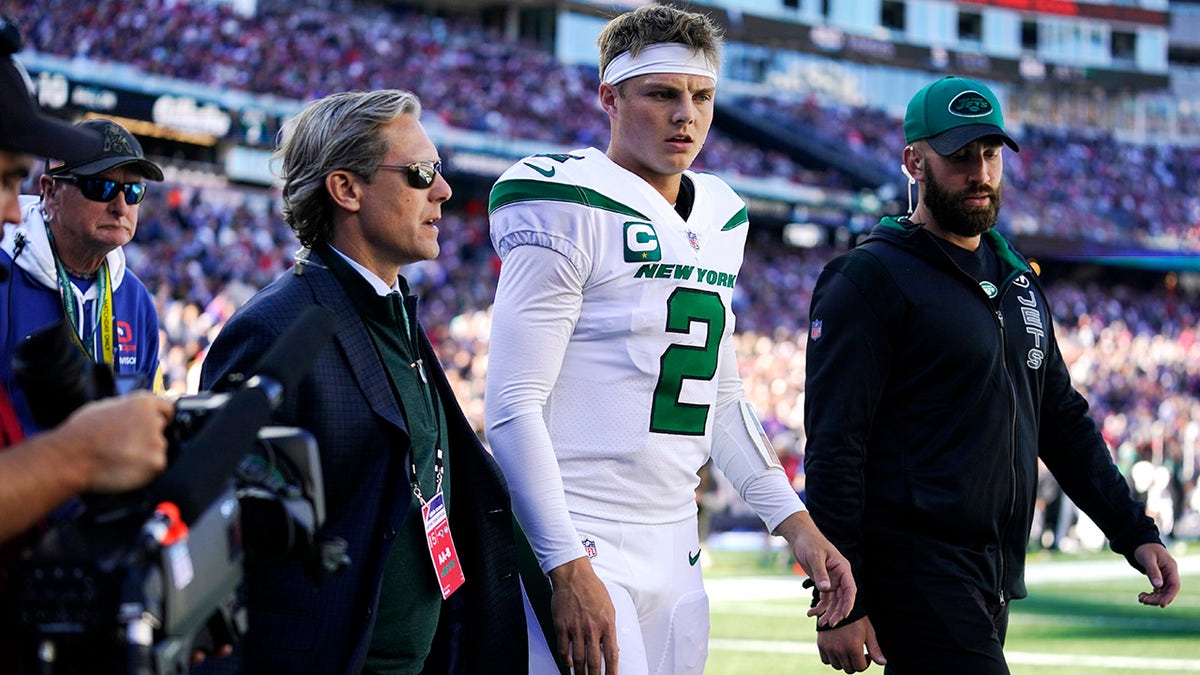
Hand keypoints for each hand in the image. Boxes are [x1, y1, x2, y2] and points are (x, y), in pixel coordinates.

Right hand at [63, 392, 171, 492]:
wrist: (71, 457)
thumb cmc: (81, 433)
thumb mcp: (106, 406)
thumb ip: (129, 407)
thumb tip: (138, 409)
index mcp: (143, 403)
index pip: (168, 408)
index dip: (160, 418)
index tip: (152, 427)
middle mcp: (154, 420)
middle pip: (162, 430)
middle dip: (148, 438)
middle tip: (126, 445)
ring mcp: (156, 442)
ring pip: (158, 449)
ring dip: (146, 454)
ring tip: (121, 457)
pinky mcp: (155, 463)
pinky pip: (156, 466)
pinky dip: (145, 470)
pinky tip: (125, 467)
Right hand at [547, 557, 618, 673]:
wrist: (573, 575)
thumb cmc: (592, 588)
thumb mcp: (610, 608)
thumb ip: (610, 628)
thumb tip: (613, 647)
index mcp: (606, 624)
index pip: (612, 655)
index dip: (612, 671)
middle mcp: (592, 629)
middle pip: (594, 661)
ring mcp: (575, 628)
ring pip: (578, 659)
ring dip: (581, 672)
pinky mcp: (561, 626)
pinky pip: (563, 649)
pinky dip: (566, 659)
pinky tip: (569, 663)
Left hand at [775, 511, 856, 626]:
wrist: (800, 536)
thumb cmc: (810, 542)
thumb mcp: (815, 556)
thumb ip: (820, 573)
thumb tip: (826, 589)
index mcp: (843, 569)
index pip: (850, 589)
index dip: (848, 603)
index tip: (844, 615)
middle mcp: (840, 576)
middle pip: (842, 598)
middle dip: (838, 612)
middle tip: (830, 623)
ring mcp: (832, 580)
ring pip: (833, 601)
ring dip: (828, 612)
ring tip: (820, 622)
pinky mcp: (823, 582)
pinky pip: (823, 598)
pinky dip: (819, 606)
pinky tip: (811, 613)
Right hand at [817, 616, 885, 672]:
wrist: (838, 606)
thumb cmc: (857, 619)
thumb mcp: (868, 632)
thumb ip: (875, 649)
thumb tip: (883, 663)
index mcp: (853, 647)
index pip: (860, 668)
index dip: (866, 663)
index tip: (865, 654)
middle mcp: (840, 650)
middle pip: (849, 669)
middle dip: (855, 663)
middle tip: (856, 652)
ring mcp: (829, 648)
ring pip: (837, 666)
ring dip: (843, 662)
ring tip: (847, 651)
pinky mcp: (821, 645)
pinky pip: (826, 660)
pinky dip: (831, 658)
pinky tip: (837, 650)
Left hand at [1133, 542, 1179, 607]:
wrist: (1141, 543)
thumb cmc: (1145, 548)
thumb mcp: (1148, 558)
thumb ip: (1153, 571)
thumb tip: (1158, 586)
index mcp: (1171, 568)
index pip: (1174, 586)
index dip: (1169, 596)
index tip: (1161, 605)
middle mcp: (1170, 574)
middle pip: (1168, 591)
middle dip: (1157, 598)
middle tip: (1144, 601)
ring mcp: (1165, 577)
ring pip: (1162, 592)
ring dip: (1153, 598)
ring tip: (1141, 599)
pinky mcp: (1158, 578)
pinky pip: (1157, 590)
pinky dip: (1151, 595)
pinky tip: (1142, 596)